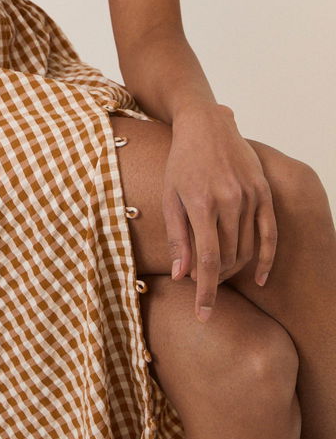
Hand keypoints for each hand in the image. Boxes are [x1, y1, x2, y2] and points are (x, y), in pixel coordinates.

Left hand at [162, 104, 277, 321]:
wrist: (205, 124)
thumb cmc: (181, 161)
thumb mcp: (170, 196)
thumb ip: (177, 237)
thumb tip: (181, 276)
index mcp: (202, 203)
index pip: (208, 260)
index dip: (206, 291)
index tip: (204, 314)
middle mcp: (230, 200)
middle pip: (229, 257)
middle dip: (215, 278)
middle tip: (201, 284)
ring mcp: (250, 196)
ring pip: (247, 248)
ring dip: (234, 268)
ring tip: (218, 274)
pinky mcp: (263, 192)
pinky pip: (269, 233)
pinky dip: (265, 258)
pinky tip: (259, 277)